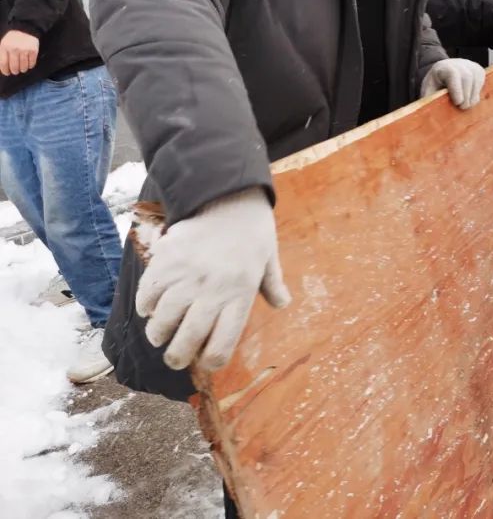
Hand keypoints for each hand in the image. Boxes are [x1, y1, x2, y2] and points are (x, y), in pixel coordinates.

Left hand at [0, 30, 39, 75]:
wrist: (25, 29)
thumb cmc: (13, 38)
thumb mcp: (3, 44)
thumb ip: (2, 54)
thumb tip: (3, 66)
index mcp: (5, 47)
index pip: (3, 63)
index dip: (5, 70)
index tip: (7, 73)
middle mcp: (14, 49)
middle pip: (14, 66)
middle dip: (14, 71)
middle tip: (15, 71)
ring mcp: (24, 50)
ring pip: (23, 66)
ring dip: (22, 69)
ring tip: (22, 69)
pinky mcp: (33, 50)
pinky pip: (32, 62)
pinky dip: (30, 65)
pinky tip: (28, 65)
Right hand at [136, 188, 290, 371]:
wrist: (230, 194)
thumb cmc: (253, 230)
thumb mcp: (269, 257)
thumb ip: (273, 284)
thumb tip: (283, 304)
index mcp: (241, 294)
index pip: (222, 345)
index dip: (212, 361)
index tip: (205, 361)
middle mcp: (214, 290)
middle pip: (188, 339)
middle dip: (177, 358)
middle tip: (174, 360)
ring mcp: (189, 276)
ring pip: (163, 320)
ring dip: (158, 333)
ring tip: (159, 334)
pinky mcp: (168, 261)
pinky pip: (149, 294)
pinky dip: (145, 305)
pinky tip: (150, 307)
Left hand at [421, 58, 484, 108]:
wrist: (442, 75)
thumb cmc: (435, 86)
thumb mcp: (429, 92)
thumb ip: (431, 100)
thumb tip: (434, 114)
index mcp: (442, 67)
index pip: (453, 74)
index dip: (457, 89)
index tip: (457, 103)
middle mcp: (458, 63)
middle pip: (467, 77)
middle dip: (466, 95)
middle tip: (462, 108)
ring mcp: (470, 65)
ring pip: (476, 80)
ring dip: (473, 96)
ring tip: (466, 105)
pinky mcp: (478, 70)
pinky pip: (481, 82)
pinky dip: (476, 93)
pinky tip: (469, 98)